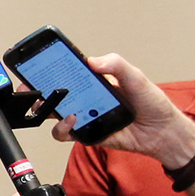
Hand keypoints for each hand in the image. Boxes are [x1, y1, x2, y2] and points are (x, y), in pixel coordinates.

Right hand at [52, 52, 194, 163]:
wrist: (162, 132)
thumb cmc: (152, 103)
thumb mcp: (136, 77)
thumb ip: (116, 65)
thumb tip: (93, 61)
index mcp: (96, 81)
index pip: (69, 71)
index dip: (52, 69)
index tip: (40, 65)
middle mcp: (87, 98)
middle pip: (56, 93)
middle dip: (39, 90)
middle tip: (32, 88)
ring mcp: (86, 116)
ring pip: (56, 114)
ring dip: (48, 110)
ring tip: (52, 107)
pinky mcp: (87, 134)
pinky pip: (67, 134)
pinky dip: (63, 128)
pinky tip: (73, 120)